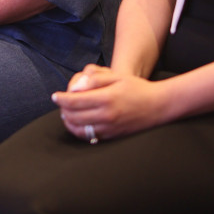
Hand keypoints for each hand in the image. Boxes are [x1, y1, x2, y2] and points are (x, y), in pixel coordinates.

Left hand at [52, 64, 169, 141]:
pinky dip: (79, 131)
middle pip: (73, 116)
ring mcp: (109, 128)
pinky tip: (78, 124)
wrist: (158, 106)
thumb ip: (95, 79)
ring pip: (79, 129)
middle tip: (61, 104)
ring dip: (69, 122)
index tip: (55, 96)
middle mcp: (106, 115)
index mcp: (106, 98)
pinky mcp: (112, 136)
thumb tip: (75, 87)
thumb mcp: (117, 76)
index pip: (74, 101)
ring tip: (66, 114)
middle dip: (63, 109)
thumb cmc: (137, 88)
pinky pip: (90, 137)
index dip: (61, 99)